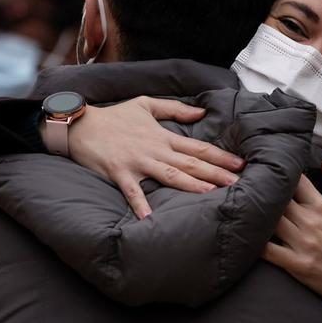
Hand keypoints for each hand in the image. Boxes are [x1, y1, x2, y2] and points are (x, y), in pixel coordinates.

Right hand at [42, 96, 244, 218]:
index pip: (197, 148)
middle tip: (237, 182)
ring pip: (169, 175)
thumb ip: (175, 109)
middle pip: (190, 163)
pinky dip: (140, 204)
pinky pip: (132, 191)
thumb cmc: (115, 116)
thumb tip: (201, 112)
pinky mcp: (119, 173)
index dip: (220, 156)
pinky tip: (149, 218)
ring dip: (190, 185)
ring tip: (210, 193)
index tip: (240, 164)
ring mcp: (138, 162)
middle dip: (215, 173)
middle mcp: (154, 150)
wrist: (81, 124)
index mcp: (163, 137)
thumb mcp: (146, 105)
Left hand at [262, 163, 321, 317]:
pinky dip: (256, 242)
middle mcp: (310, 222)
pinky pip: (268, 251)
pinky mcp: (296, 264)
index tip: (275, 173)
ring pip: (269, 221)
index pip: (296, 182)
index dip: (284, 174)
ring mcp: (301, 244)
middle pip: (277, 199)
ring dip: (257, 213)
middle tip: (251, 186)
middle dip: (264, 191)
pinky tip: (248, 234)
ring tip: (246, 206)